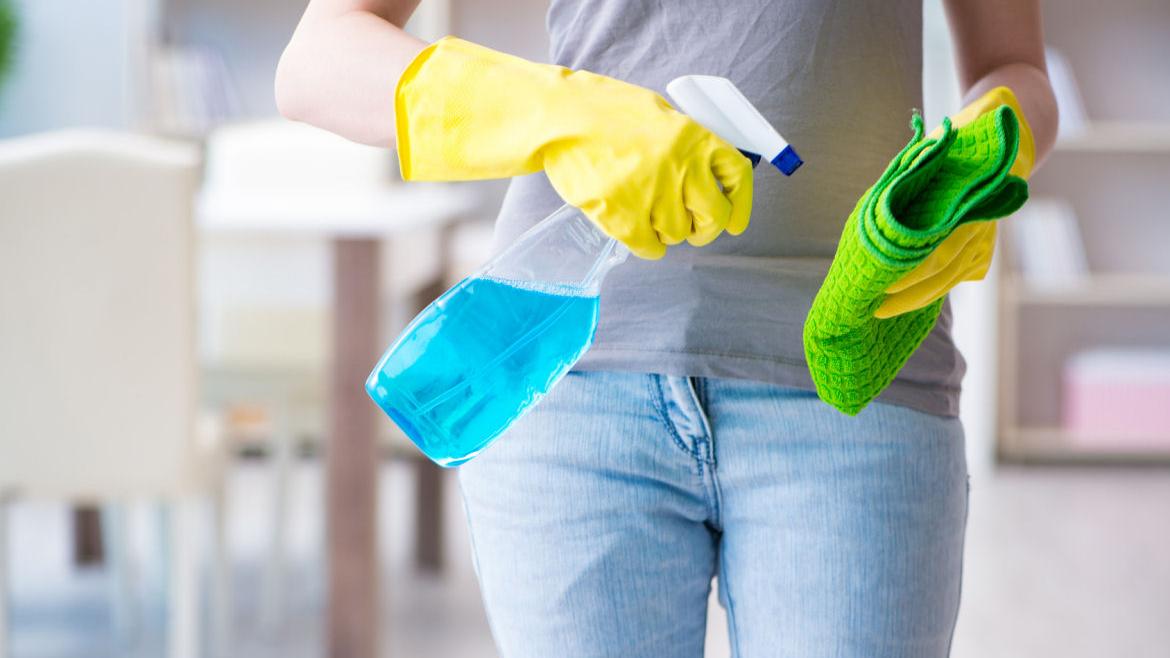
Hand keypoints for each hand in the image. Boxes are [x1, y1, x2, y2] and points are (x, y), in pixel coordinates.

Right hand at [395, 37, 752, 258]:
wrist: (559, 119)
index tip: (735, 222)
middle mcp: (679, 166)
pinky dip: (643, 244)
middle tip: (690, 229)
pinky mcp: (624, 216)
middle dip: (704, 229)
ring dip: (664, 231)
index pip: (736, 177)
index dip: (739, 205)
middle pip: (712, 217)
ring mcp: (652, 193)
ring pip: (676, 234)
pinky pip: (649, 248)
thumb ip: (687, 147)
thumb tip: (708, 178)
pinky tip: (630, 226)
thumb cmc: (605, 114)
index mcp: (693, 137)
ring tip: (642, 211)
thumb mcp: (659, 117)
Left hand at [874, 86, 1034, 317]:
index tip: (882, 291)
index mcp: (969, 208)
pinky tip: (907, 298)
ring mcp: (983, 239)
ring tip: (885, 310)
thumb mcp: (938, 152)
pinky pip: (955, 274)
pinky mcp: (981, 246)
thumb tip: (881, 204)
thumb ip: (913, 177)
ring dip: (918, 297)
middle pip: (940, 275)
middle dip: (907, 296)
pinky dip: (932, 287)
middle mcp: (979, 228)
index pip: (936, 255)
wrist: (1011, 135)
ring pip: (948, 279)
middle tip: (876, 309)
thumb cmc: (964, 139)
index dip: (909, 276)